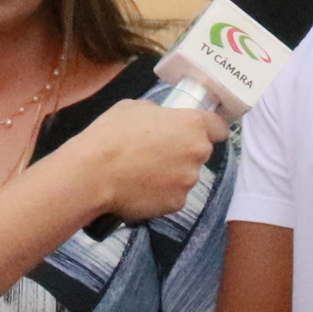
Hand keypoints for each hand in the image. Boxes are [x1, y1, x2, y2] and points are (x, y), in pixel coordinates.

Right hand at [61, 98, 227, 220]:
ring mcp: (188, 181)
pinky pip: (173, 196)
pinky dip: (160, 194)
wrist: (94, 173)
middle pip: (200, 152)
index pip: (218, 127)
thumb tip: (161, 120)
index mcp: (191, 124)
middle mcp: (197, 152)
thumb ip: (158, 113)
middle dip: (183, 152)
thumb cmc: (111, 134)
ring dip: (171, 175)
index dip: (208, 128)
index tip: (196, 132)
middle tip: (156, 153)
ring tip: (142, 173)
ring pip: (186, 176)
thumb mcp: (134, 107)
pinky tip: (140, 189)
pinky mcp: (177, 203)